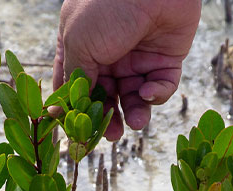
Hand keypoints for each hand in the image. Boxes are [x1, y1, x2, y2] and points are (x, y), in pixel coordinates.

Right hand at [53, 0, 200, 139]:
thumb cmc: (107, 6)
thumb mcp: (79, 43)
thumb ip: (76, 77)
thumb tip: (65, 110)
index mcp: (80, 46)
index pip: (74, 84)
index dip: (74, 109)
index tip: (75, 132)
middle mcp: (108, 53)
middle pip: (105, 96)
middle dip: (107, 118)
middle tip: (109, 136)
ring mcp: (137, 56)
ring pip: (133, 97)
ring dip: (134, 113)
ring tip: (135, 124)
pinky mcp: (166, 59)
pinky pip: (161, 86)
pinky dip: (156, 95)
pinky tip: (149, 93)